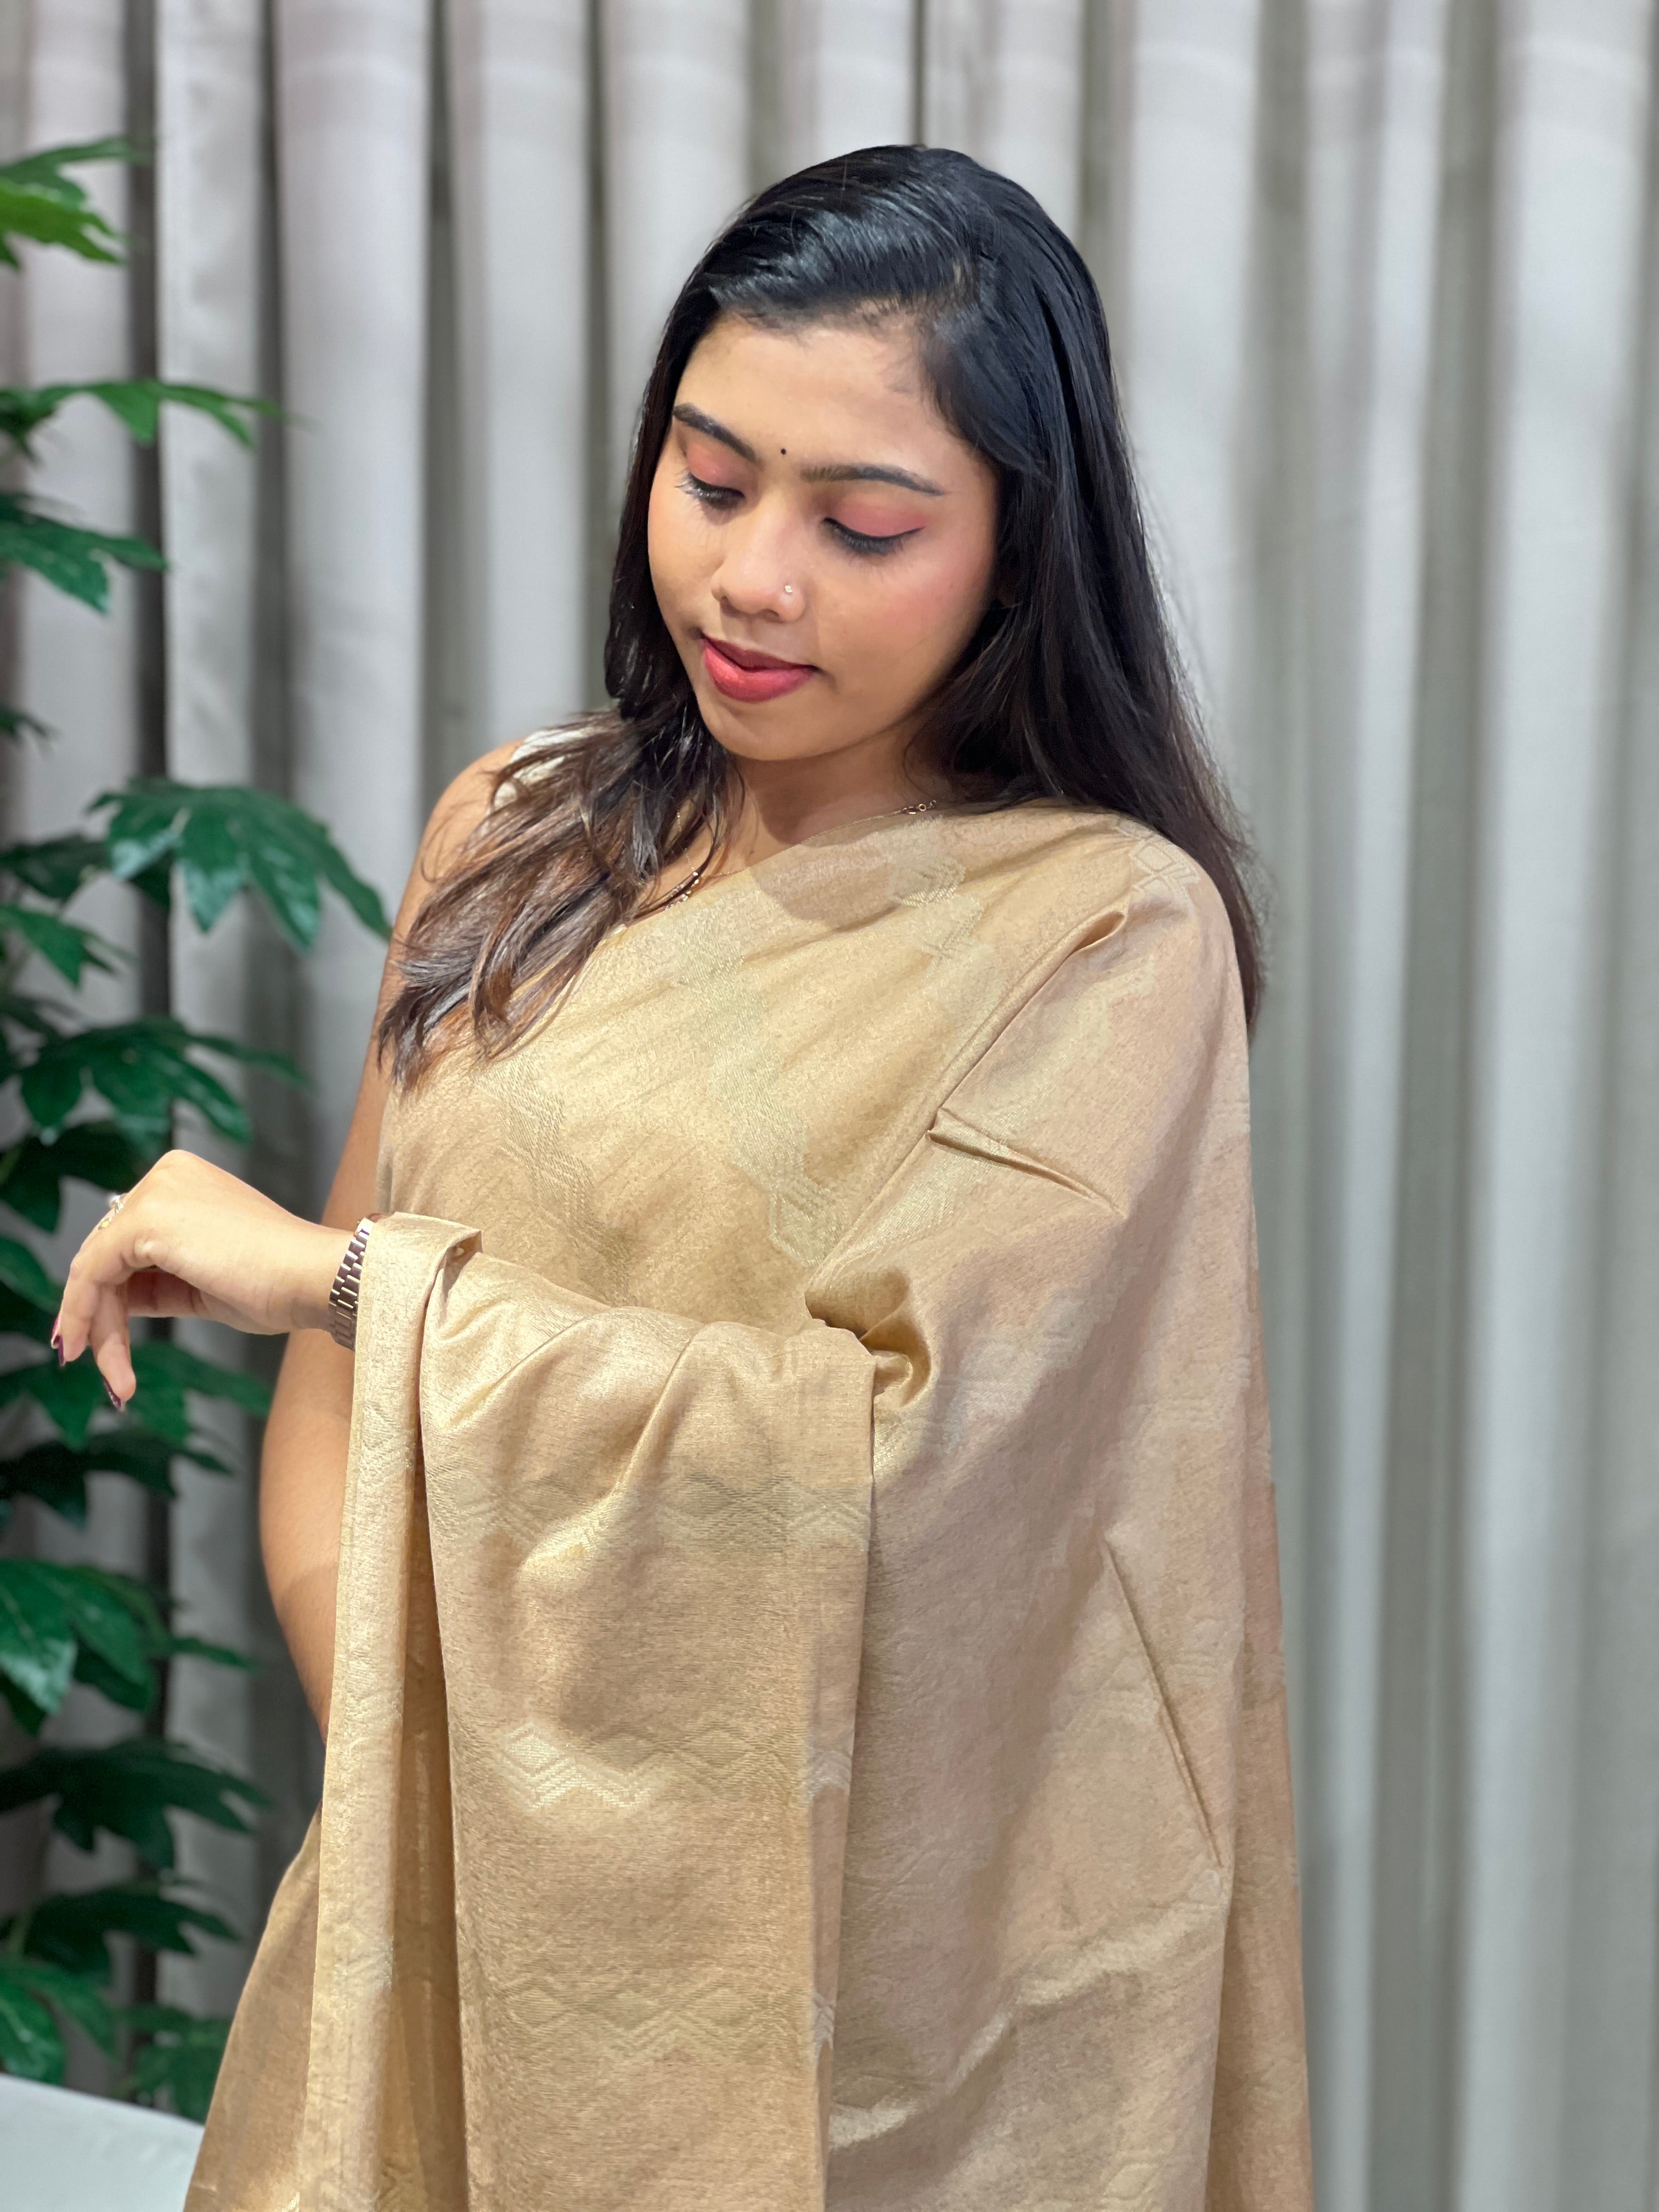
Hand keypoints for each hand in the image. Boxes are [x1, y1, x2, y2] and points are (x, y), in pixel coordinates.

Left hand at [50, 1150, 353, 1409]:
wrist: (313, 1278)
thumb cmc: (278, 1283)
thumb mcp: (203, 1282)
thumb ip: (158, 1282)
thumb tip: (113, 1303)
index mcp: (184, 1182)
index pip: (126, 1242)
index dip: (109, 1297)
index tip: (101, 1344)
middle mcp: (165, 1177)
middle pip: (107, 1256)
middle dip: (101, 1318)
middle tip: (111, 1372)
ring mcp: (155, 1192)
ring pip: (96, 1269)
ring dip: (99, 1329)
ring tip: (118, 1379)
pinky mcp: (146, 1218)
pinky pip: (92, 1273)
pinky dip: (85, 1316)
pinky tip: (102, 1355)